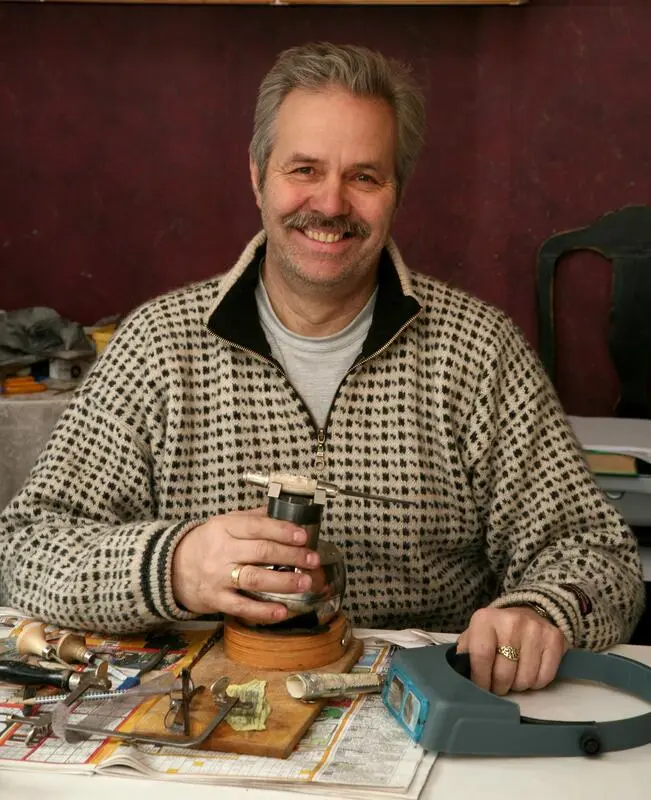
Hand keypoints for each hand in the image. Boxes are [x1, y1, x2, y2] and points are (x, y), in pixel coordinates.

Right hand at [171, 507, 319, 624]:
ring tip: (305, 582)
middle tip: (312, 560)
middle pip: (261, 552)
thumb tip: (284, 511)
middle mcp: (222, 551)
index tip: (303, 537)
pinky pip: (242, 606)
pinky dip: (263, 610)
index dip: (282, 531)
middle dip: (291, 556)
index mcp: (225, 527)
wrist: (171, 567)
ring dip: (284, 581)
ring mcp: (218, 576)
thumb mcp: (225, 523)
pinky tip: (282, 611)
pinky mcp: (216, 599)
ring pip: (255, 578)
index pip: (257, 526)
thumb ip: (253, 517)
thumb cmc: (206, 543)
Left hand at [456, 606, 568, 694]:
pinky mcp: (555, 639)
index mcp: (485, 619)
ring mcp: (535, 630)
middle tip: (498, 684)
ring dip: (518, 685)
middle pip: (504, 673)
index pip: (481, 656)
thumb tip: (460, 671)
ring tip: (514, 675)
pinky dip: (536, 683)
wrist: (528, 612)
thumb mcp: (475, 634)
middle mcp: (511, 621)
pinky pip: (544, 678)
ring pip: (525, 679)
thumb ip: (466, 651)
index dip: (480, 679)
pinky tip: (529, 671)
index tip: (482, 687)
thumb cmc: (496, 630)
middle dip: (499, 686)